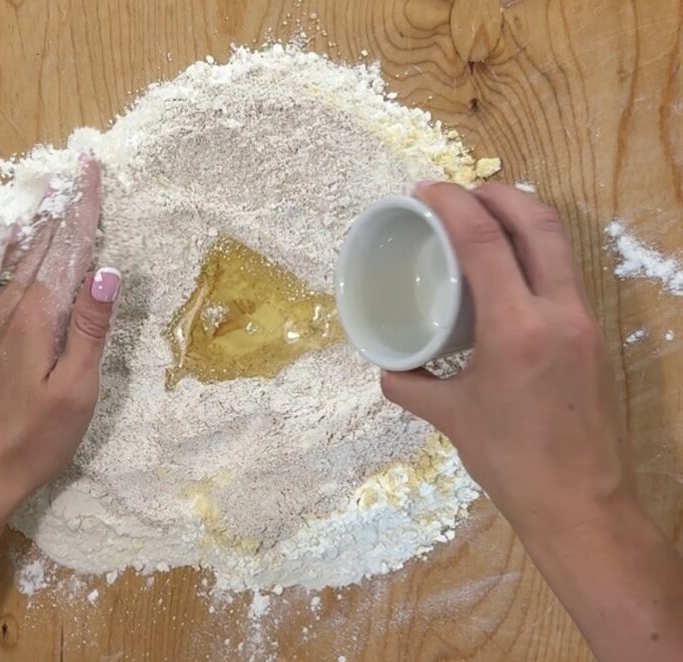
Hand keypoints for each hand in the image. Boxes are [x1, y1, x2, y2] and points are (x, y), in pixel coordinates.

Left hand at [0, 156, 120, 526]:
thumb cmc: (31, 439)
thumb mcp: (74, 388)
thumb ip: (90, 329)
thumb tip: (107, 270)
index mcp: (35, 317)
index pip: (66, 250)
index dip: (82, 208)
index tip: (91, 168)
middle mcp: (8, 311)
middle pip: (40, 247)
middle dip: (62, 208)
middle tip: (77, 172)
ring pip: (21, 264)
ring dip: (43, 230)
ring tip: (57, 202)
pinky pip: (9, 284)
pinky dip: (26, 259)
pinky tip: (25, 259)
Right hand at [381, 182, 634, 547]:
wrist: (581, 503)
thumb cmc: (510, 461)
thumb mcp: (451, 418)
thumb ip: (411, 385)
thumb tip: (387, 366)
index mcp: (516, 329)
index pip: (484, 242)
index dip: (452, 203)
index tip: (425, 191)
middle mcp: (558, 313)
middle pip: (536, 222)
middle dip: (496, 193)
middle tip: (458, 192)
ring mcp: (583, 321)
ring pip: (558, 242)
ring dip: (521, 215)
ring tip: (482, 216)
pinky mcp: (593, 335)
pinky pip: (563, 271)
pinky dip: (535, 249)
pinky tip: (508, 265)